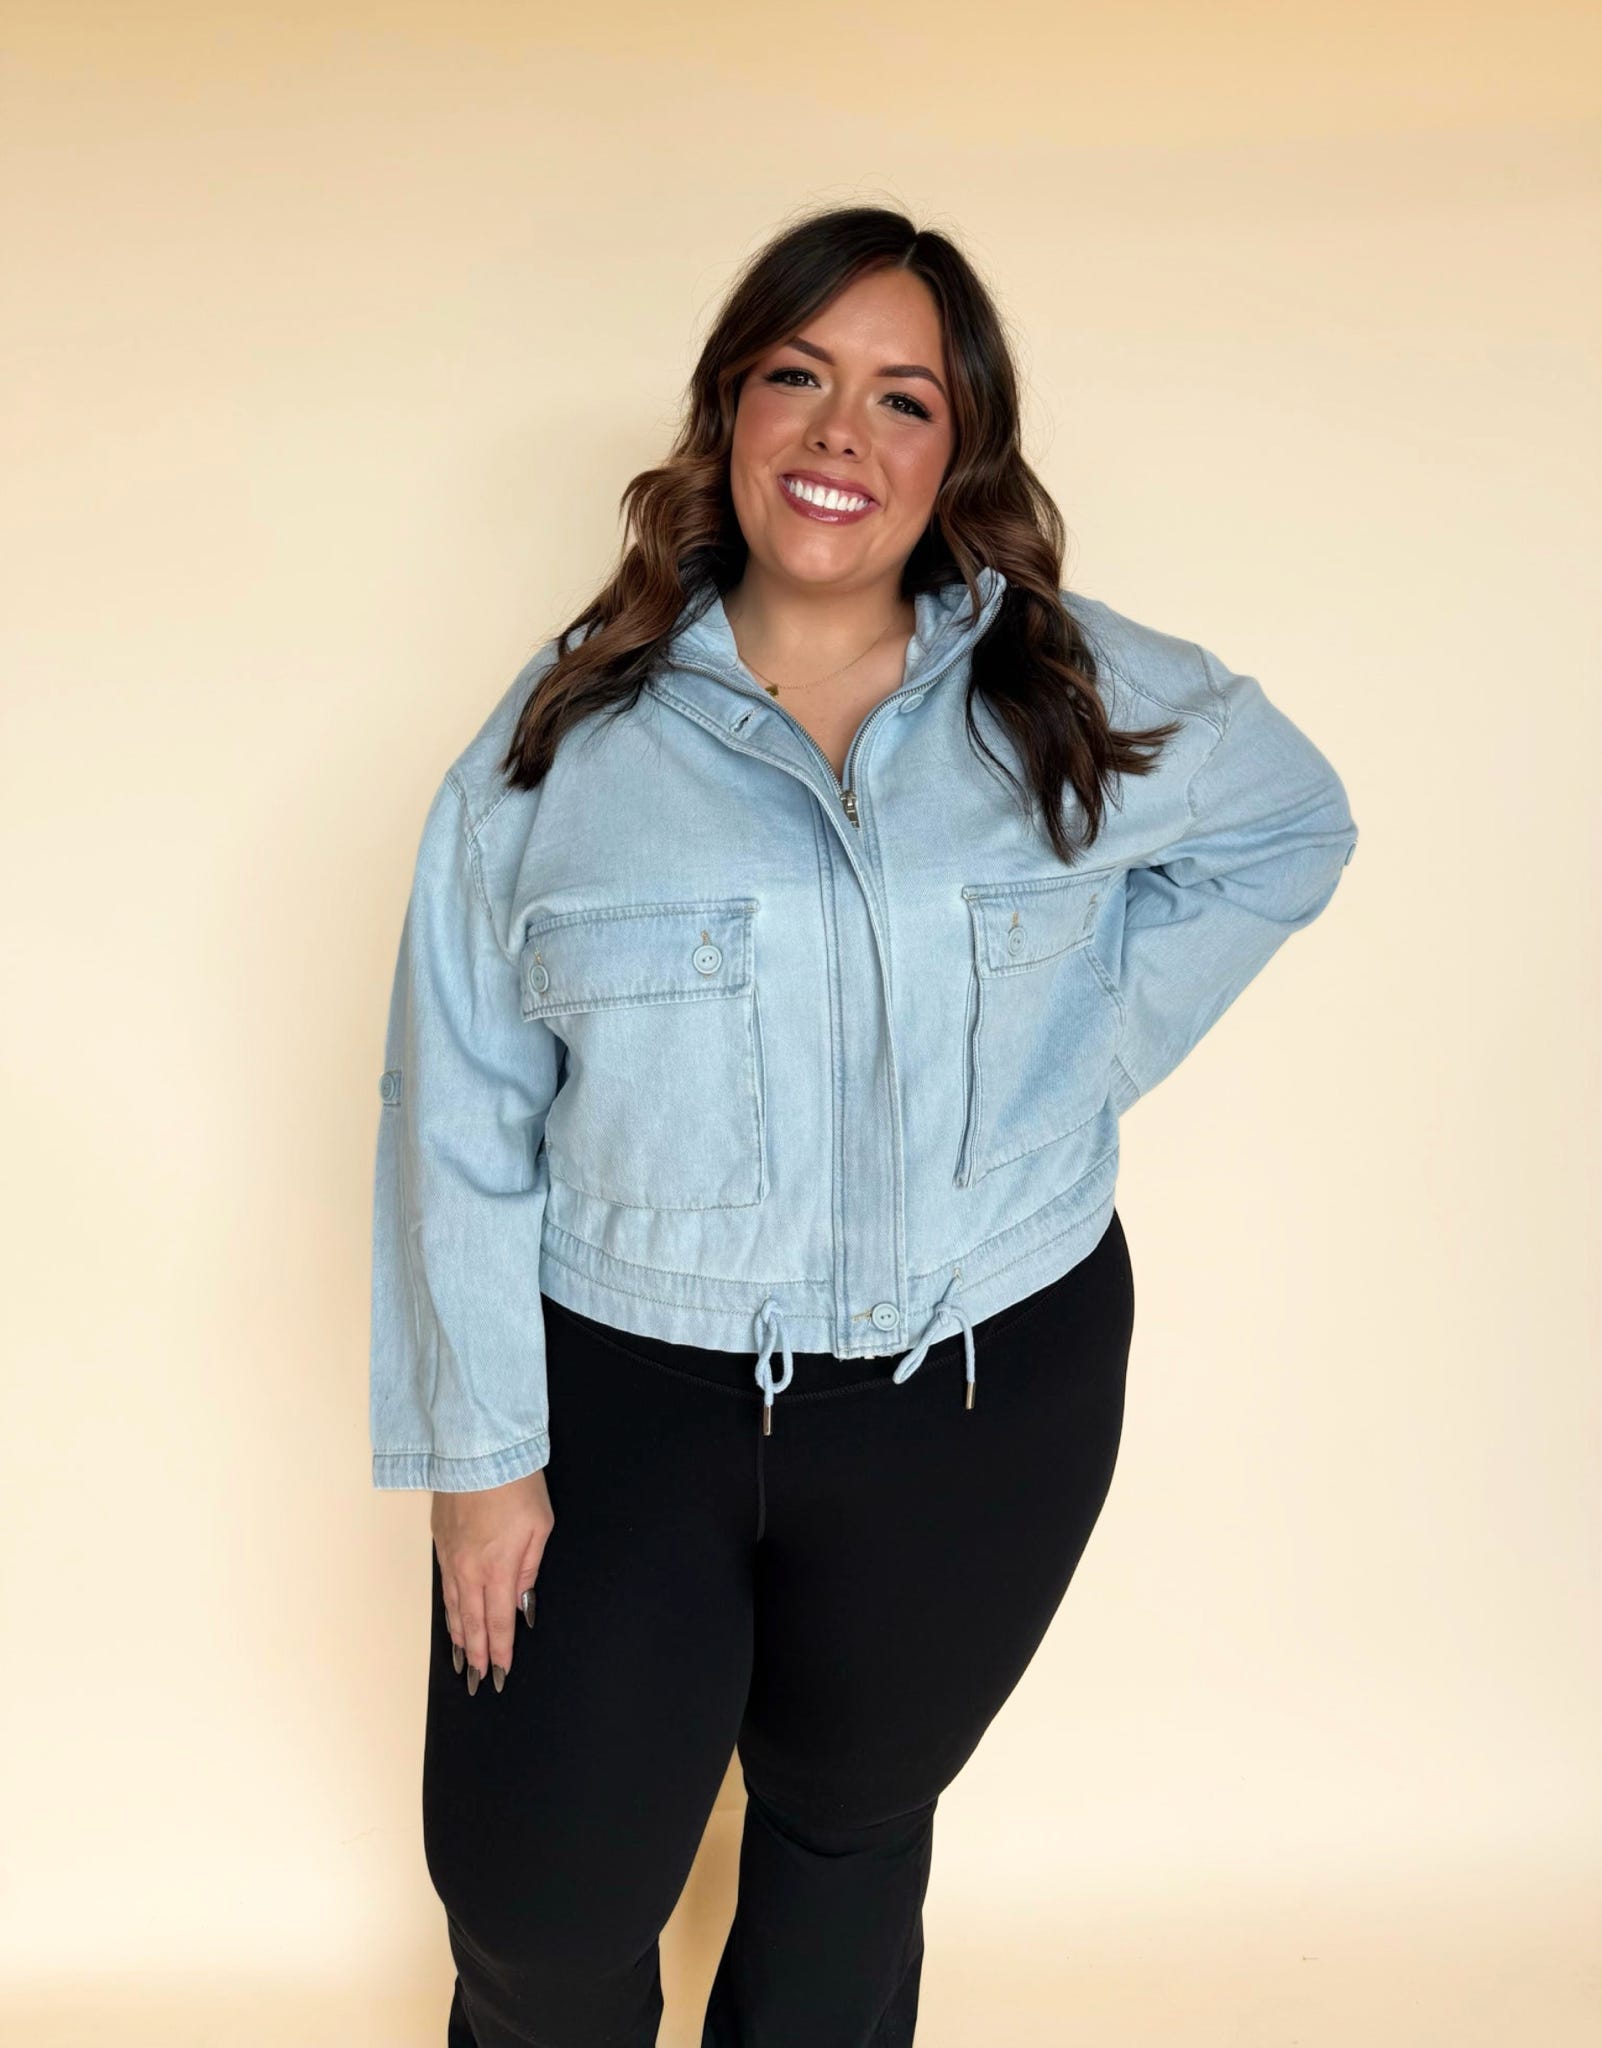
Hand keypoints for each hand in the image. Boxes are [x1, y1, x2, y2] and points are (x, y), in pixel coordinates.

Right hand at [431, 1467, 553, 1694]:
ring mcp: (450, 1558)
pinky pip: (445, 1589)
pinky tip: (453, 1621)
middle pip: (472, 1624)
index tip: (500, 1673)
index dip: (500, 1651)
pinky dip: (449, 1612)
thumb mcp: (539, 1528)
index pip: (498, 1623)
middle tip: (478, 1681)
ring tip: (463, 1661)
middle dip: (476, 1655)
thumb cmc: (514, 1484)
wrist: (475, 1450)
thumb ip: (529, 1570)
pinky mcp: (440, 1543)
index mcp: (496, 1569)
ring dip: (460, 1638)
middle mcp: (468, 1570)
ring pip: (454, 1609)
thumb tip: (523, 1604)